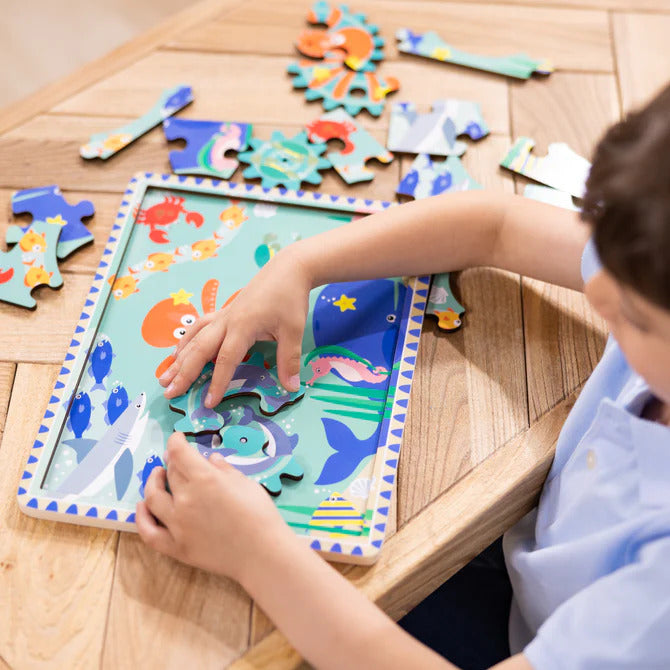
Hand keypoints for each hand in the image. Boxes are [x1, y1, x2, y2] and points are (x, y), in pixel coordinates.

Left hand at [136, 432, 294, 581]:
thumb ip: (225, 470)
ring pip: (153, 497)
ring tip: (157, 475)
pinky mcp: (176, 547)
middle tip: (176, 458)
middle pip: (170, 472)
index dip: (175, 441)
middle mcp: (186, 499)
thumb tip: (210, 460)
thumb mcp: (246, 483)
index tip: (177, 438)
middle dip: (172, 460)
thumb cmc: (260, 515)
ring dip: (152, 482)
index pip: (179, 453)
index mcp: (205, 479)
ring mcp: (177, 524)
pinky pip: (149, 532)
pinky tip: (142, 506)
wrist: (262, 554)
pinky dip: (141, 517)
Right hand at [158, 245, 311, 406]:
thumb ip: (289, 360)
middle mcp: (227, 320)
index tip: (209, 403)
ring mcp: (223, 315)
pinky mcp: (224, 312)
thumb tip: (291, 388)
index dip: (217, 382)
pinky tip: (179, 352)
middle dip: (183, 372)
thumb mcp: (293, 330)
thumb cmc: (290, 298)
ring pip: (195, 337)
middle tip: (169, 392)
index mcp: (243, 326)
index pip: (225, 359)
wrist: (288, 268)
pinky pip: (199, 327)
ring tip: (165, 376)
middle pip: (200, 348)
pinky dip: (186, 341)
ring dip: (179, 358)